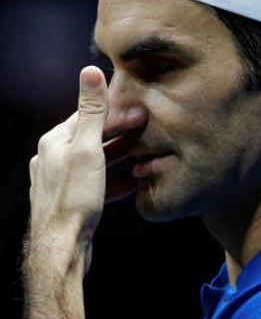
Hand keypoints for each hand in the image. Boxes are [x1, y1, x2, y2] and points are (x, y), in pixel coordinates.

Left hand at [28, 66, 131, 247]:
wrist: (63, 247)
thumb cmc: (75, 198)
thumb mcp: (87, 148)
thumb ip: (92, 111)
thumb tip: (90, 72)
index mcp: (54, 141)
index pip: (89, 115)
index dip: (117, 111)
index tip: (142, 110)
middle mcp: (53, 158)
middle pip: (93, 137)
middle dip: (120, 133)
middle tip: (148, 129)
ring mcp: (60, 180)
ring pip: (96, 161)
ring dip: (120, 156)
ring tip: (144, 153)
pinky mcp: (70, 200)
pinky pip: (96, 183)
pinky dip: (115, 179)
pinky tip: (134, 182)